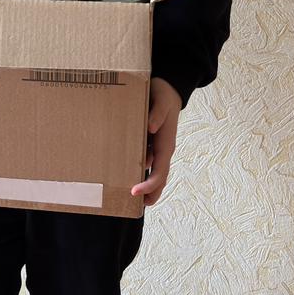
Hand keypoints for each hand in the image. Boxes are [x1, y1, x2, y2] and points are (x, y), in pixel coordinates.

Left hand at [131, 77, 181, 206]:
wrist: (168, 88)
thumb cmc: (164, 94)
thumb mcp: (161, 100)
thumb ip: (157, 113)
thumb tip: (151, 128)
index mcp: (166, 144)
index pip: (160, 171)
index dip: (149, 185)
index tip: (135, 191)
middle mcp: (163, 150)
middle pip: (159, 178)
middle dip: (150, 193)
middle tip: (135, 206)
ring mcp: (157, 148)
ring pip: (153, 172)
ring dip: (145, 185)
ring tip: (129, 197)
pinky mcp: (150, 143)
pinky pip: (146, 160)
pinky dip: (138, 170)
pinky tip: (126, 173)